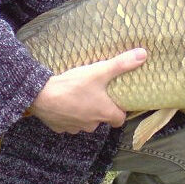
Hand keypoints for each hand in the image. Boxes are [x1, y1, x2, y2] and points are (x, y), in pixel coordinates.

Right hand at [29, 48, 146, 134]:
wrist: (41, 96)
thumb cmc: (73, 85)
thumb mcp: (100, 71)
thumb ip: (121, 64)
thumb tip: (143, 55)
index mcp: (104, 113)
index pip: (120, 119)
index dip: (120, 110)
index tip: (117, 100)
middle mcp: (92, 125)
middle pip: (102, 119)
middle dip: (100, 108)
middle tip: (97, 92)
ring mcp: (75, 128)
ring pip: (84, 121)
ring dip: (84, 111)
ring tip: (80, 95)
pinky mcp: (60, 128)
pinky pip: (69, 122)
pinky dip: (68, 114)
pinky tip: (65, 101)